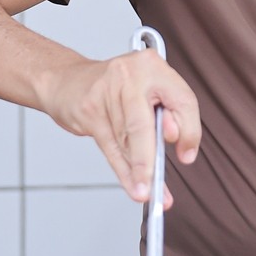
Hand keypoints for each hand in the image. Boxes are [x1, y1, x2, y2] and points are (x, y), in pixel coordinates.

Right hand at [37, 49, 200, 206]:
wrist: (66, 80)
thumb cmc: (114, 87)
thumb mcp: (147, 90)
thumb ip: (169, 114)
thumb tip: (183, 149)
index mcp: (153, 65)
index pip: (183, 100)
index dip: (189, 132)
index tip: (186, 155)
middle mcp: (131, 74)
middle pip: (146, 124)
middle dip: (151, 159)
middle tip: (157, 184)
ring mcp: (107, 91)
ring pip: (127, 140)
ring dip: (137, 170)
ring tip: (144, 190)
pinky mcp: (90, 110)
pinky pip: (110, 146)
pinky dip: (123, 171)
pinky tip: (132, 185)